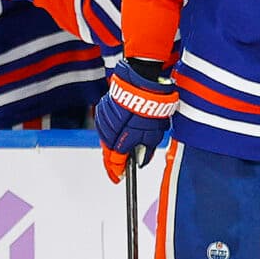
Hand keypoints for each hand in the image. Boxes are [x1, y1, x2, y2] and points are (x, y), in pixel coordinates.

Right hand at [94, 59, 176, 183]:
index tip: (119, 178)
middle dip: (116, 158)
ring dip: (115, 142)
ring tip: (124, 144)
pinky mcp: (103, 107)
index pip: (115, 162)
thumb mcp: (155, 133)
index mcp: (120, 141)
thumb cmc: (150, 106)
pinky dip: (113, 129)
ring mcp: (104, 119)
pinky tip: (122, 127)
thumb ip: (147, 149)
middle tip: (121, 165)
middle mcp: (108, 132)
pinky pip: (106, 124)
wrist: (141, 80)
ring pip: (107, 137)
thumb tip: (141, 160)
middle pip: (109, 151)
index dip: (117, 171)